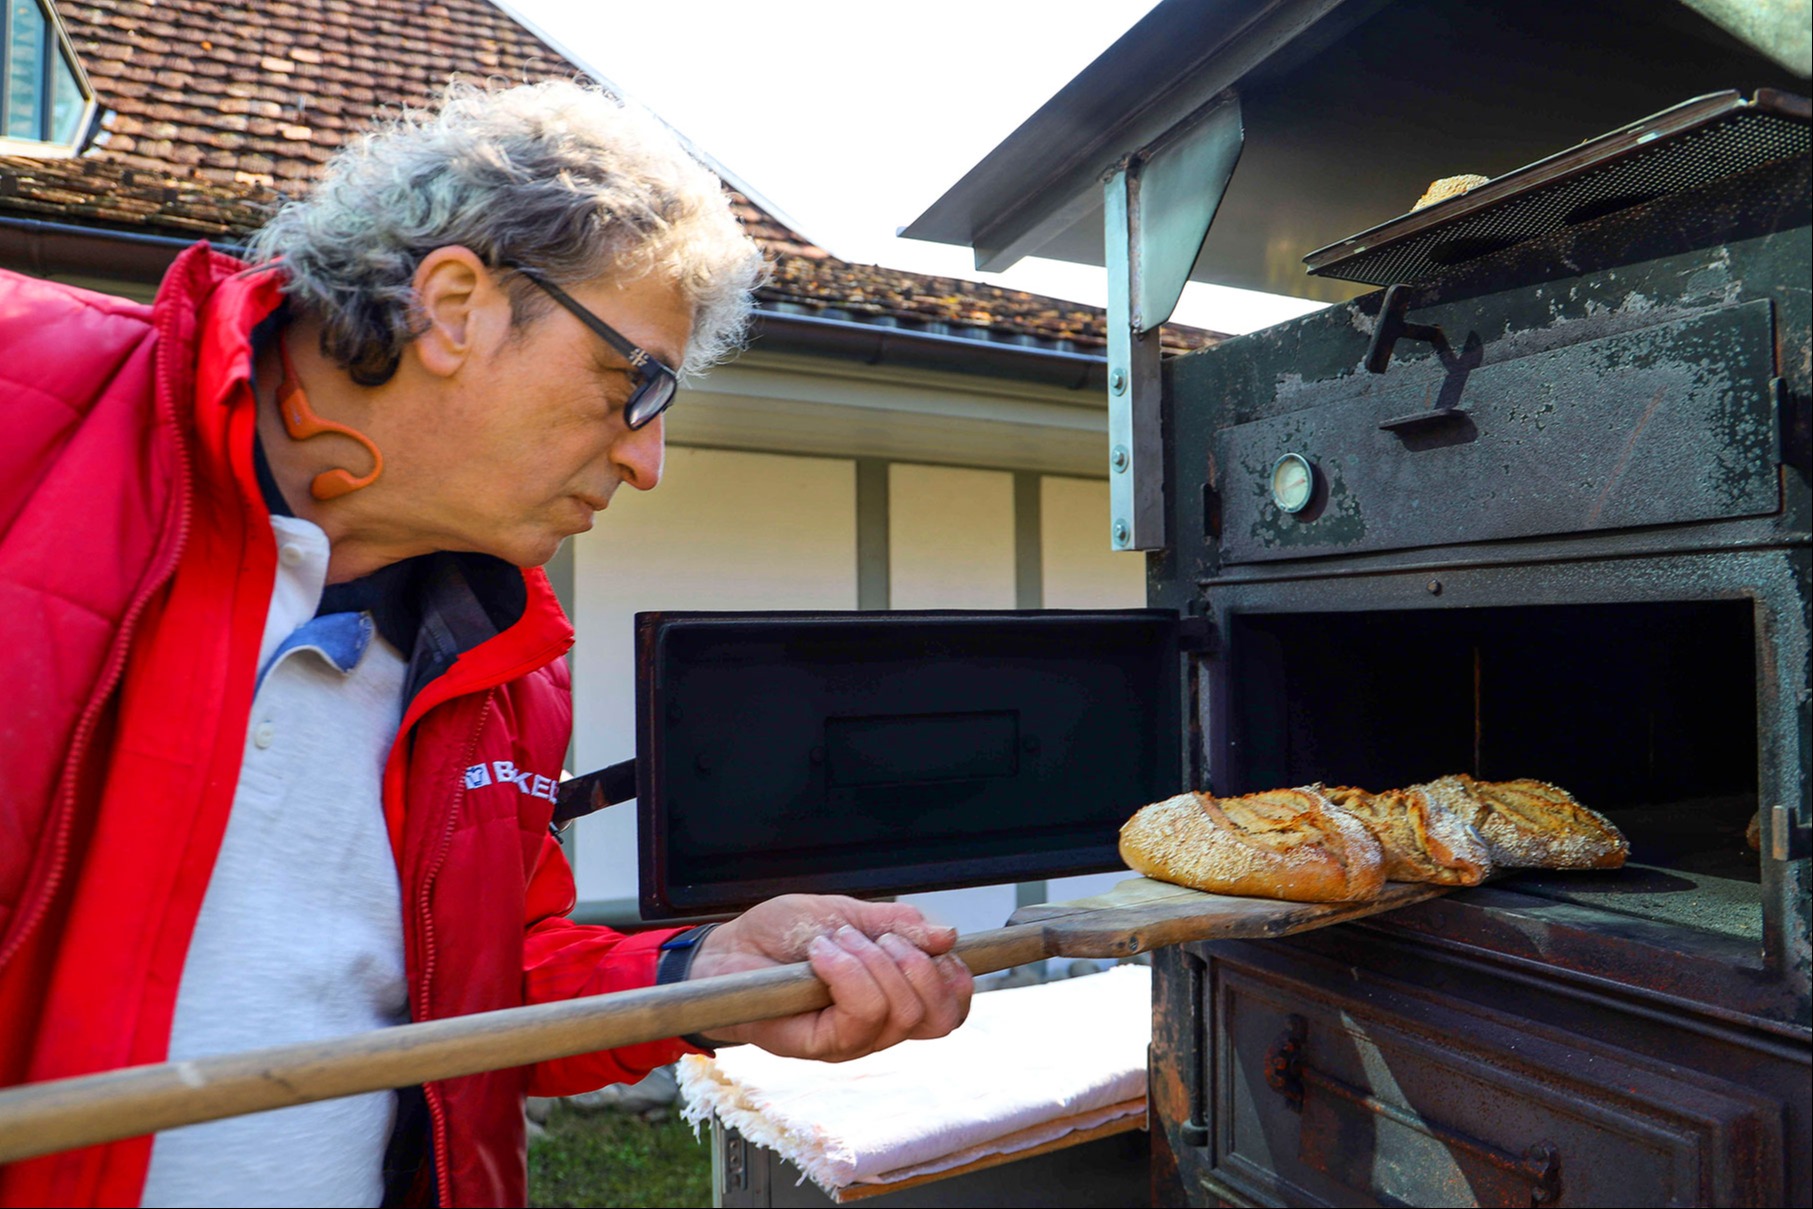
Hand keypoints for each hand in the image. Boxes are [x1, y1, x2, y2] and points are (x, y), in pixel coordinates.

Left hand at [688, 894, 973, 1060]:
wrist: (728, 950)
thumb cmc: (782, 935)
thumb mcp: (846, 913)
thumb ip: (896, 924)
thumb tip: (947, 935)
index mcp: (892, 997)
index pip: (950, 1011)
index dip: (958, 980)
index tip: (941, 946)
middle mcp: (877, 1027)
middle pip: (935, 1017)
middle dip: (916, 963)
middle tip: (879, 937)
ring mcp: (850, 1041)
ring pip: (899, 1014)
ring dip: (874, 961)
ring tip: (838, 940)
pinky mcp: (820, 1046)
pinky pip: (859, 1014)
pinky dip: (846, 971)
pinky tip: (821, 953)